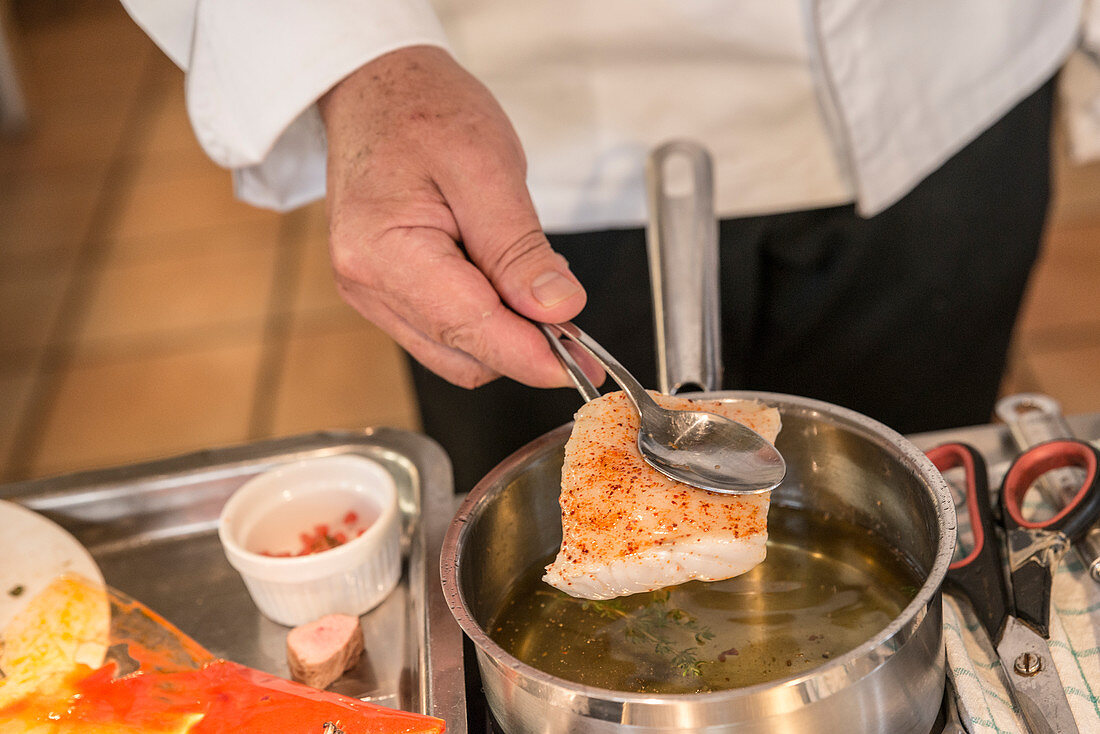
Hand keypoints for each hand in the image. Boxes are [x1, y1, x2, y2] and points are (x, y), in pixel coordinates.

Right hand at [319, 45, 600, 388]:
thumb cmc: (422, 109)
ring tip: (528, 273)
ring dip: (506, 332)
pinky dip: (485, 318)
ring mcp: (371, 294)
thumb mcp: (487, 165)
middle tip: (572, 314)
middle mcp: (367, 285)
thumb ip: (520, 247)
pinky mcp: (384, 293)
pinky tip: (500, 276)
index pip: (470, 330)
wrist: (375, 88)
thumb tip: (558, 309)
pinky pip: (444, 331)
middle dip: (525, 346)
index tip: (585, 367)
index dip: (533, 357)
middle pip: (464, 354)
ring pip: (456, 351)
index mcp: (384, 252)